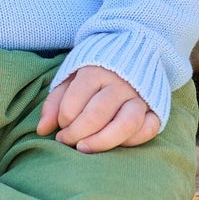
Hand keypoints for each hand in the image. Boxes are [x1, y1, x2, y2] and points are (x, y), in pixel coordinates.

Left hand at [37, 64, 160, 151]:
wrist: (131, 50)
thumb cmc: (93, 71)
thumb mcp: (70, 79)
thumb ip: (55, 102)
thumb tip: (43, 130)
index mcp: (95, 71)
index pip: (73, 103)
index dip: (62, 121)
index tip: (60, 127)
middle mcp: (120, 83)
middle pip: (96, 115)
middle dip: (76, 134)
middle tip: (66, 142)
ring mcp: (140, 96)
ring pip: (126, 123)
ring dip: (103, 141)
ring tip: (84, 149)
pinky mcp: (155, 107)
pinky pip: (149, 128)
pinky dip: (133, 140)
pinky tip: (115, 145)